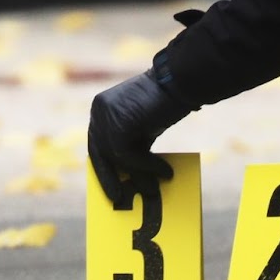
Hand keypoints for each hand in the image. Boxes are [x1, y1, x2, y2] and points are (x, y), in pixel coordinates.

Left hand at [87, 71, 193, 208]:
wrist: (182, 81)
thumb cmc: (168, 103)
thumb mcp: (144, 130)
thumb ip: (134, 149)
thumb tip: (137, 181)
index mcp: (102, 110)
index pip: (97, 143)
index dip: (104, 167)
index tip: (111, 187)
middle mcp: (99, 111)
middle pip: (99, 152)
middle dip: (108, 177)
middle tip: (118, 199)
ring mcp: (106, 116)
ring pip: (116, 156)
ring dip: (137, 174)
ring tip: (155, 188)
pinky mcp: (117, 123)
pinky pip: (127, 155)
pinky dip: (146, 166)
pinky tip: (164, 171)